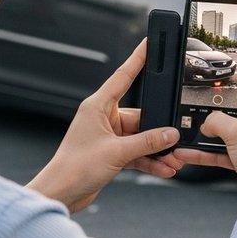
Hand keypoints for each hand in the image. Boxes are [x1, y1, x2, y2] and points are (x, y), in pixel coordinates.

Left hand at [27, 40, 183, 212]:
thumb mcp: (117, 153)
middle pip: (141, 117)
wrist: (61, 193)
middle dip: (159, 131)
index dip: (138, 59)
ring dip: (156, 150)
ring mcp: (108, 135)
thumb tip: (170, 134)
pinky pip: (137, 151)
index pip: (123, 77)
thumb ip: (147, 142)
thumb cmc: (74, 168)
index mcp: (98, 107)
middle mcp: (103, 117)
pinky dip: (149, 160)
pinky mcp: (111, 152)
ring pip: (141, 137)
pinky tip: (163, 169)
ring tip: (172, 161)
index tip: (149, 44)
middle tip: (176, 140)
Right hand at [172, 52, 236, 206]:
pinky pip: (225, 149)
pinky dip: (207, 150)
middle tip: (212, 84)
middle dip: (228, 93)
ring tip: (193, 123)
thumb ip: (216, 122)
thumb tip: (205, 124)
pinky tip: (188, 152)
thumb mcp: (236, 132)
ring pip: (233, 126)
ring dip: (212, 127)